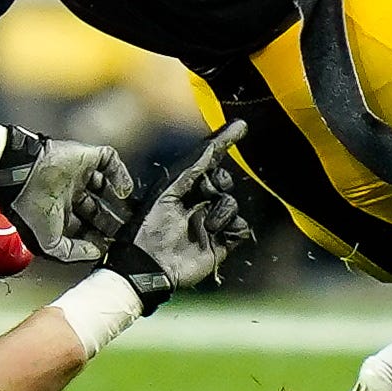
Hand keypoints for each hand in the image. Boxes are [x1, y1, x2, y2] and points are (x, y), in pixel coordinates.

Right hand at [0, 126, 133, 264]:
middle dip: (111, 219)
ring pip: (106, 185)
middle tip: (124, 227)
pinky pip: (109, 160)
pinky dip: (120, 174)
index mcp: (59, 209)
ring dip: (118, 199)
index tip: (111, 241)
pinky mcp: (86, 156)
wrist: (24, 175)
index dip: (98, 234)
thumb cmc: (31, 206)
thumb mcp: (49, 241)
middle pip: (97, 206)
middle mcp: (69, 192)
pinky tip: (123, 189)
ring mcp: (78, 173)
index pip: (84, 224)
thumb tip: (96, 252)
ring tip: (128, 211)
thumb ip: (71, 251)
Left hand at [105, 122, 254, 310]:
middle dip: (217, 184)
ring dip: (219, 212)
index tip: (241, 126)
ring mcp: (211, 222)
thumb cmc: (150, 225)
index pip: (208, 160)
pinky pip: (241, 227)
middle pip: (223, 181)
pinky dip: (231, 227)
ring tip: (202, 224)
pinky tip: (214, 233)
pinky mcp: (222, 243)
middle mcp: (199, 201)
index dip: (224, 142)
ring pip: (232, 203)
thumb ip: (193, 167)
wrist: (150, 264)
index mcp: (183, 186)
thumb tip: (214, 144)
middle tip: (201, 195)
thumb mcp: (169, 190)